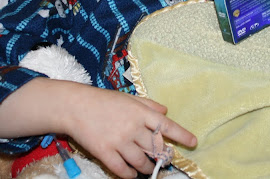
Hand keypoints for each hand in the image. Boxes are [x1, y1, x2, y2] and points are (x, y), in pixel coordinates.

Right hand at [63, 86, 196, 177]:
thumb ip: (149, 104)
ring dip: (147, 168)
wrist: (76, 106)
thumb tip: (166, 111)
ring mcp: (119, 141)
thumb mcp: (129, 97)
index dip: (182, 135)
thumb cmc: (104, 100)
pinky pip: (122, 170)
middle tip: (163, 160)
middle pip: (155, 148)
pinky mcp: (105, 152)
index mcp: (141, 112)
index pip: (167, 126)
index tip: (193, 142)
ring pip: (141, 162)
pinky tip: (132, 174)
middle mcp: (133, 127)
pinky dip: (130, 175)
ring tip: (148, 169)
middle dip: (162, 157)